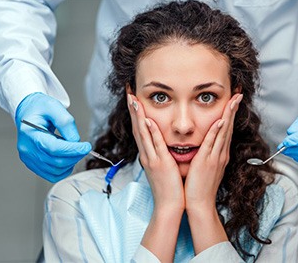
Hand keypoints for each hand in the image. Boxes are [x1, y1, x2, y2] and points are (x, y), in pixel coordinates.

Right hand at [15, 93, 91, 181]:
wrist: (29, 111)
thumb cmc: (40, 108)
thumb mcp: (54, 106)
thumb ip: (66, 123)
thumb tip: (75, 141)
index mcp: (30, 133)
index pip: (54, 148)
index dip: (73, 150)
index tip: (87, 146)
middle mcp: (27, 149)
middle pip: (56, 161)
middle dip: (75, 155)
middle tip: (84, 147)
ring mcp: (29, 158)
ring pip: (55, 170)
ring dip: (71, 162)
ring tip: (74, 150)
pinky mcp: (33, 164)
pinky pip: (51, 175)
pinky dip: (64, 170)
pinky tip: (68, 159)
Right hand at [127, 94, 183, 210]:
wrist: (169, 205)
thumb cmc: (169, 187)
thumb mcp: (162, 167)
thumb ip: (160, 154)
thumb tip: (161, 143)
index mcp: (148, 155)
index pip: (140, 130)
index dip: (136, 113)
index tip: (133, 98)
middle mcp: (147, 155)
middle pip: (137, 128)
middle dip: (133, 109)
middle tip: (129, 92)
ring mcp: (152, 159)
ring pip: (143, 133)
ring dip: (138, 116)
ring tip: (133, 99)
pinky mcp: (160, 164)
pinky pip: (155, 145)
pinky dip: (151, 132)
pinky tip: (148, 120)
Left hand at [184, 94, 242, 210]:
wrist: (200, 203)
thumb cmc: (200, 186)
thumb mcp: (207, 168)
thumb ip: (208, 155)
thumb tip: (207, 146)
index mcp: (220, 154)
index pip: (226, 130)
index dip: (230, 114)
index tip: (233, 101)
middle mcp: (221, 154)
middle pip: (229, 127)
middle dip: (233, 109)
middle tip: (238, 94)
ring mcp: (215, 157)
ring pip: (223, 132)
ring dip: (228, 115)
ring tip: (234, 100)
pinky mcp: (207, 162)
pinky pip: (212, 144)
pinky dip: (217, 132)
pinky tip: (220, 121)